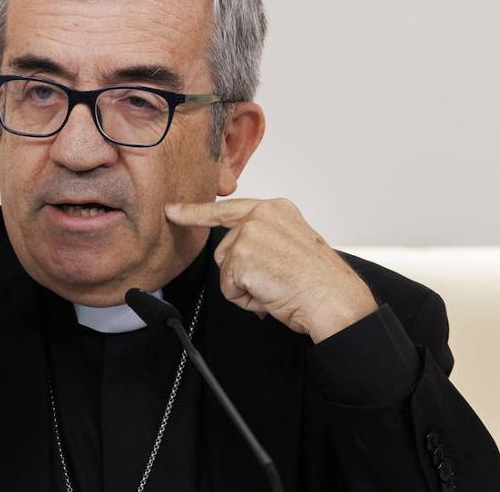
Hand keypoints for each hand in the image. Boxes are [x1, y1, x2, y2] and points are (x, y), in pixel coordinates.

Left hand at [165, 198, 378, 342]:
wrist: (336, 300)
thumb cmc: (321, 281)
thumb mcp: (293, 243)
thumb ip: (264, 237)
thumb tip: (239, 251)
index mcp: (276, 209)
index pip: (228, 208)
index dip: (196, 212)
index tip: (173, 209)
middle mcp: (261, 216)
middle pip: (224, 248)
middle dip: (241, 271)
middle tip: (276, 279)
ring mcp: (249, 234)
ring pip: (225, 269)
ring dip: (246, 286)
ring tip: (276, 286)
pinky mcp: (241, 257)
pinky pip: (229, 288)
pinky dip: (246, 299)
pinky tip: (271, 294)